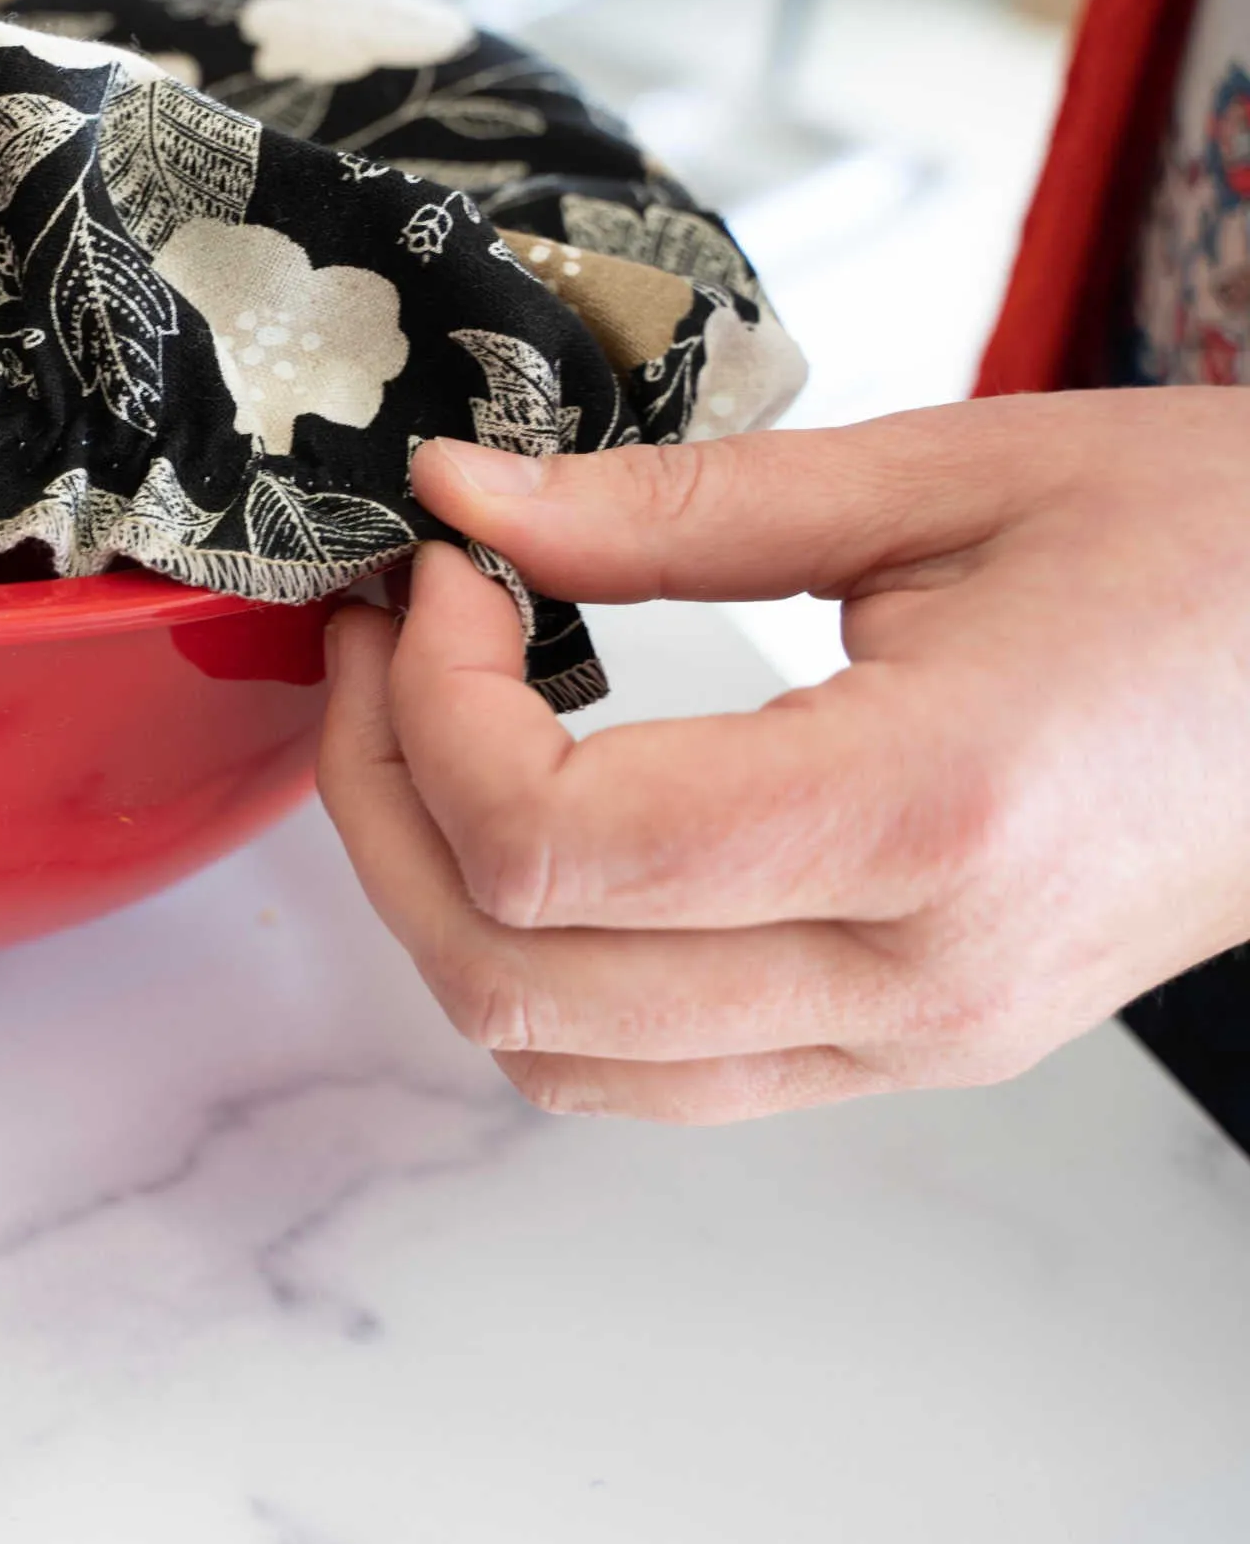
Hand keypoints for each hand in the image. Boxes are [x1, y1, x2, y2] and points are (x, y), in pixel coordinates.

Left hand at [319, 388, 1249, 1121]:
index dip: (429, 709)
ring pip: (557, 1059)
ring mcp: (913, 1043)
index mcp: (933, 812)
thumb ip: (677, 505)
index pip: (551, 844)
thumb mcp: (954, 474)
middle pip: (509, 980)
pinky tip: (537, 817)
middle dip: (378, 800)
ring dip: (437, 900)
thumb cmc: (1231, 553)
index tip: (439, 580)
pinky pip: (647, 1069)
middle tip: (384, 644)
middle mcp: (914, 975)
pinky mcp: (908, 1053)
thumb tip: (466, 501)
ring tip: (430, 728)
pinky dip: (540, 963)